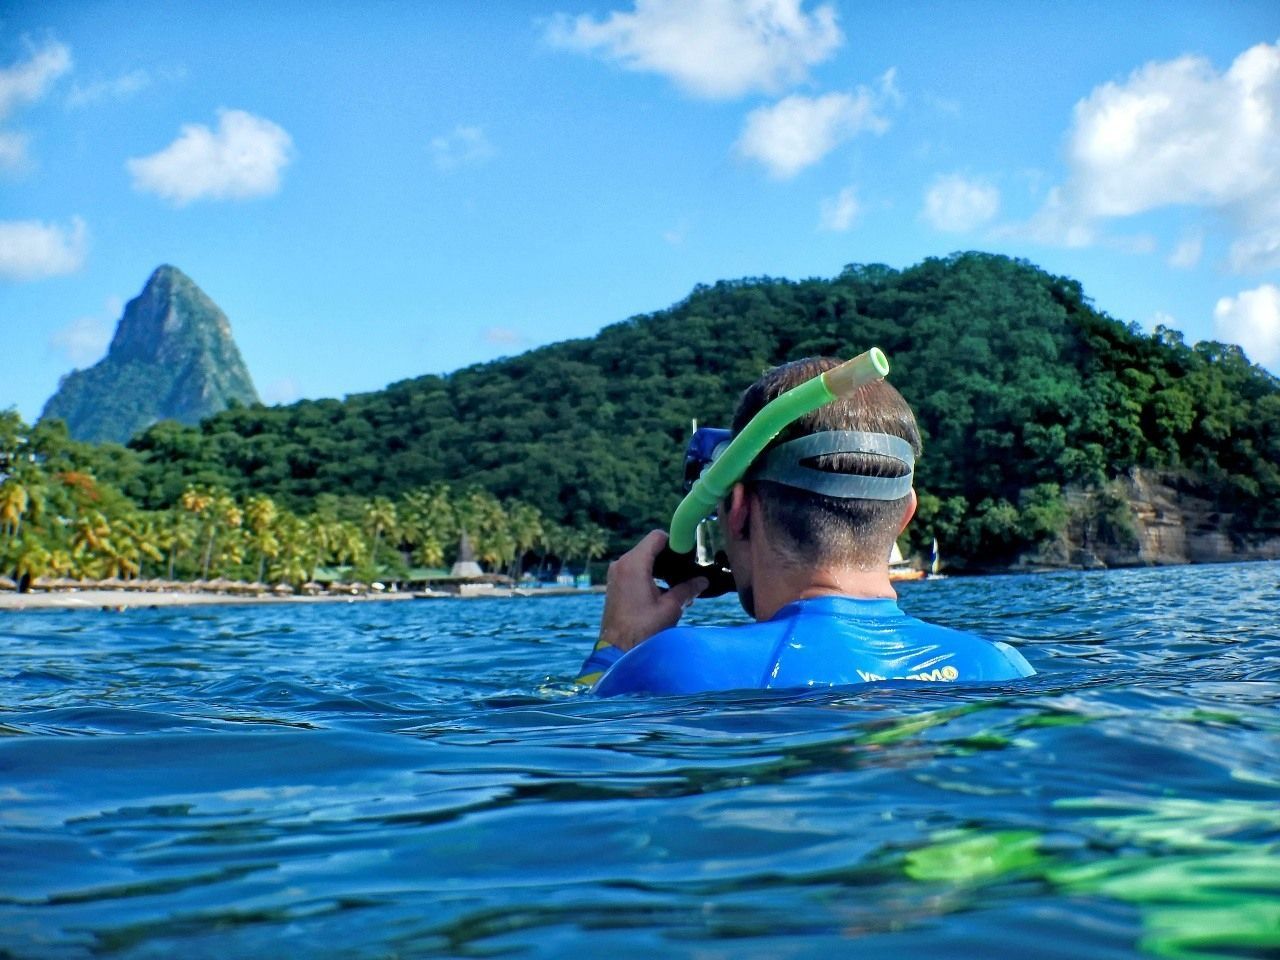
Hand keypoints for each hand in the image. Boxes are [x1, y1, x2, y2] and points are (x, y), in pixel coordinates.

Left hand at [598, 530, 708, 652]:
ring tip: (678, 587)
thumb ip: (687, 589)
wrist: (617, 651)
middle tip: (687, 573)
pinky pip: (635, 571)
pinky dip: (650, 576)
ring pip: (643, 560)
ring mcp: (616, 574)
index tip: (689, 555)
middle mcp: (621, 564)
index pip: (657, 537)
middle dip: (670, 559)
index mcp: (634, 564)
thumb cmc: (642, 630)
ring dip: (661, 569)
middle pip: (650, 548)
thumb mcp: (670, 607)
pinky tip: (664, 594)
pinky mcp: (615, 585)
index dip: (675, 542)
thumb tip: (702, 581)